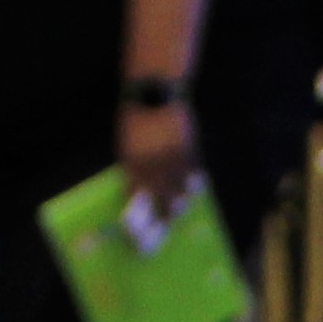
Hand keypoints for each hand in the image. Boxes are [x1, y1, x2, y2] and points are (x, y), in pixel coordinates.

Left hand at [115, 96, 198, 225]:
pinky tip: (196, 185)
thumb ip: (132, 167)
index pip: (137, 197)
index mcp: (132, 162)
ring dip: (183, 198)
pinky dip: (195, 180)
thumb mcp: (126, 143)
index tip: (146, 229)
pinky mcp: (186, 147)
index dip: (143, 215)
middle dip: (167, 214)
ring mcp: (171, 156)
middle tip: (170, 221)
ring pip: (181, 188)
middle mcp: (152, 163)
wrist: (153, 92)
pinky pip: (193, 172)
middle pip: (162, 198)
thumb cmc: (136, 118)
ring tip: (183, 204)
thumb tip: (137, 193)